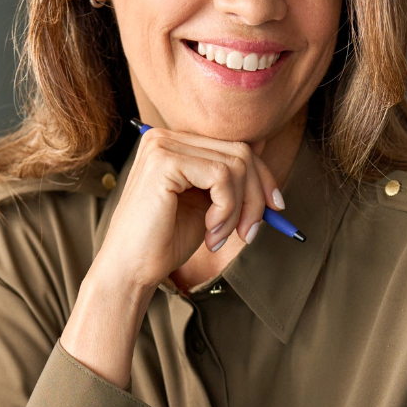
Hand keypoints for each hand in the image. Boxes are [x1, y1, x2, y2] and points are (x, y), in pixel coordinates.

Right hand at [100, 125, 282, 289]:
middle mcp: (166, 137)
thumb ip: (230, 176)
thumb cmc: (167, 240)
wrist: (131, 269)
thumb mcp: (210, 203)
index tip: (275, 208)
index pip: (236, 147)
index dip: (263, 177)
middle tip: (251, 233)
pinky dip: (226, 209)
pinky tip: (210, 231)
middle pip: (241, 152)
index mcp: (176, 144)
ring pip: (236, 165)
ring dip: (240, 209)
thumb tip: (263, 145)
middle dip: (256, 196)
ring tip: (221, 236)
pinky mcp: (164, 161)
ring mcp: (162, 146)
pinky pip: (221, 177)